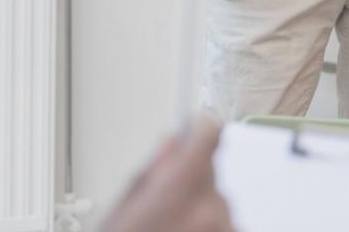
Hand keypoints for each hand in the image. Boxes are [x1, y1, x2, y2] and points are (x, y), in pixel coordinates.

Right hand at [99, 116, 234, 231]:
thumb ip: (151, 171)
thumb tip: (172, 144)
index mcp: (179, 189)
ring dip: (200, 207)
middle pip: (209, 171)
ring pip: (216, 199)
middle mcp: (209, 208)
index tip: (196, 127)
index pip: (208, 134)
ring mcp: (224, 227)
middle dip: (190, 179)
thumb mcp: (123, 209)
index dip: (199, 128)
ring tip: (171, 227)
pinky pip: (225, 222)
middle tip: (165, 203)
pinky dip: (209, 227)